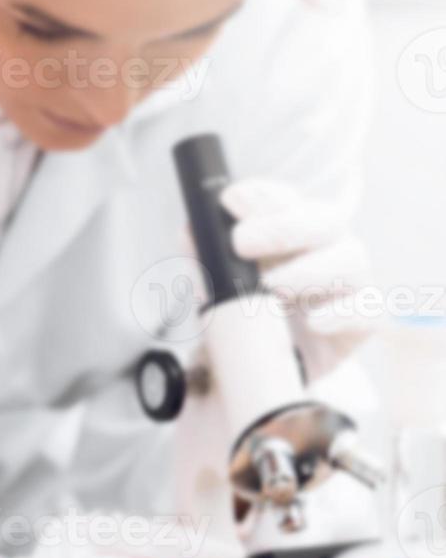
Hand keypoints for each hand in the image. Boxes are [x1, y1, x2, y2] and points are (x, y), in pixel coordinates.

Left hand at [221, 178, 377, 377]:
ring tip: (271, 289)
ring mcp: (350, 279)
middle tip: (241, 244)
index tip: (229, 201)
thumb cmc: (251, 308)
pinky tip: (313, 322)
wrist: (278, 362)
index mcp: (291, 226)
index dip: (259, 196)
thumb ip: (205, 257)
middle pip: (324, 219)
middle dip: (281, 227)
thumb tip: (190, 233)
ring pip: (351, 258)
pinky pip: (367, 309)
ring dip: (307, 271)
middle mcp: (326, 244)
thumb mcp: (220, 282)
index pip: (282, 198)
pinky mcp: (364, 318)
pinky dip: (341, 314)